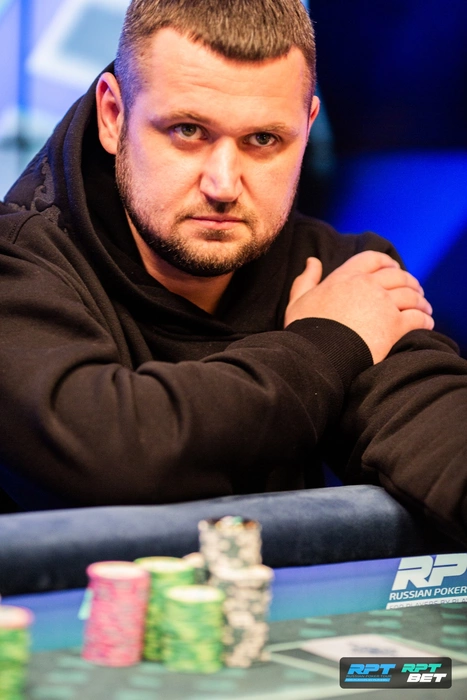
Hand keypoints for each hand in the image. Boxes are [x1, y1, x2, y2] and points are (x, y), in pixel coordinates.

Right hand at [284, 251, 433, 362]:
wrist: (318, 355)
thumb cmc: (305, 330)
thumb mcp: (298, 301)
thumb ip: (306, 279)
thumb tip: (312, 261)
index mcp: (345, 277)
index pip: (373, 259)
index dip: (387, 262)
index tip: (394, 268)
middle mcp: (367, 286)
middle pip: (398, 276)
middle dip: (409, 282)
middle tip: (415, 291)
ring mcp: (383, 304)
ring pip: (411, 295)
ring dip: (420, 301)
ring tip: (424, 309)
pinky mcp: (394, 326)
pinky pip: (417, 318)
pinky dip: (425, 320)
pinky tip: (426, 324)